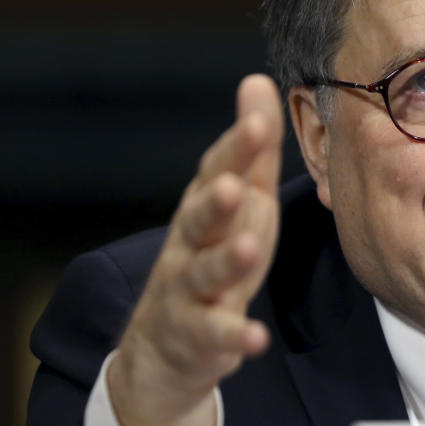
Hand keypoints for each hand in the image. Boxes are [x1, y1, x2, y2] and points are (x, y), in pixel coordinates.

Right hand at [108, 75, 282, 425]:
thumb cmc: (213, 254)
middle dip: (214, 200)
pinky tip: (254, 338)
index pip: (217, 171)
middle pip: (199, 219)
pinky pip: (213, 336)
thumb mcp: (238, 202)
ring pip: (202, 275)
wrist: (166, 346)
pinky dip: (232, 337)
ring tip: (247, 251)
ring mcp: (186, 292)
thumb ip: (251, 151)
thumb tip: (258, 79)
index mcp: (204, 207)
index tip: (259, 121)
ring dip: (224, 262)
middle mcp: (188, 244)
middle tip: (232, 185)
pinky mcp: (195, 338)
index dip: (237, 148)